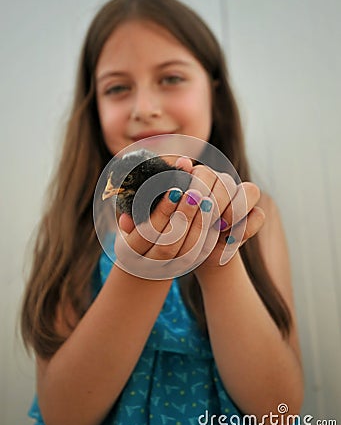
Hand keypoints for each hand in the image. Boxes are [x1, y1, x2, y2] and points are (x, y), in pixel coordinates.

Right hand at [114, 182, 214, 279]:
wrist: (142, 266)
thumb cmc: (137, 228)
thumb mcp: (137, 212)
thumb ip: (158, 189)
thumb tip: (184, 162)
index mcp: (128, 252)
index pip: (146, 231)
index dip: (162, 211)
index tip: (175, 190)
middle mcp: (146, 265)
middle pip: (168, 244)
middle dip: (183, 217)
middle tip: (195, 194)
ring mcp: (166, 271)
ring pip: (187, 252)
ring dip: (198, 225)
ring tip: (206, 201)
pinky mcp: (183, 270)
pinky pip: (199, 255)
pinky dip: (207, 235)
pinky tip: (212, 216)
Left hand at [116, 158, 264, 277]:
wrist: (195, 253)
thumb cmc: (172, 236)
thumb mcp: (153, 228)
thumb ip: (141, 221)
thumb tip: (123, 221)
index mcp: (196, 180)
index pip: (200, 171)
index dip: (193, 179)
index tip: (181, 194)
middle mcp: (220, 184)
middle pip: (224, 180)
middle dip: (212, 198)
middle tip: (200, 216)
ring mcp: (239, 199)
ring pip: (248, 191)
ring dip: (233, 208)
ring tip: (218, 228)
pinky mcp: (253, 217)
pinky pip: (258, 215)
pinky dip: (247, 226)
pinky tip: (229, 240)